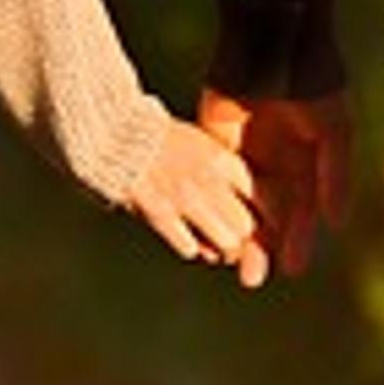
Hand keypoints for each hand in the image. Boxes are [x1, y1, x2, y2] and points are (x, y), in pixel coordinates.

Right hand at [131, 114, 263, 281]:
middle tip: (235, 243)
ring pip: (226, 242)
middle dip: (244, 239)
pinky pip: (189, 247)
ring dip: (221, 249)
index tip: (262, 227)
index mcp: (222, 159)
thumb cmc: (159, 142)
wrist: (115, 135)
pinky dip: (190, 247)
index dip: (268, 217)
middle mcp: (209, 179)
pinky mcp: (160, 213)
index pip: (262, 196)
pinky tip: (185, 238)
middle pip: (247, 225)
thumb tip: (244, 211)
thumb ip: (226, 174)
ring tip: (213, 246)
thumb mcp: (202, 145)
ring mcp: (185, 198)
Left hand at [197, 86, 354, 288]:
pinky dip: (210, 209)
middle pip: (269, 219)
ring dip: (234, 237)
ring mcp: (244, 157)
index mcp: (308, 164)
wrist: (270, 46)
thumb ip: (334, 177)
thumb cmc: (311, 85)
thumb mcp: (333, 131)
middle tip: (254, 280)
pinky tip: (205, 229)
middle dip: (263, 250)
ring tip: (229, 265)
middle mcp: (277, 166)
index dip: (299, 241)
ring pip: (238, 208)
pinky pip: (213, 186)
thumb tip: (335, 223)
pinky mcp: (215, 146)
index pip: (302, 213)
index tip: (293, 269)